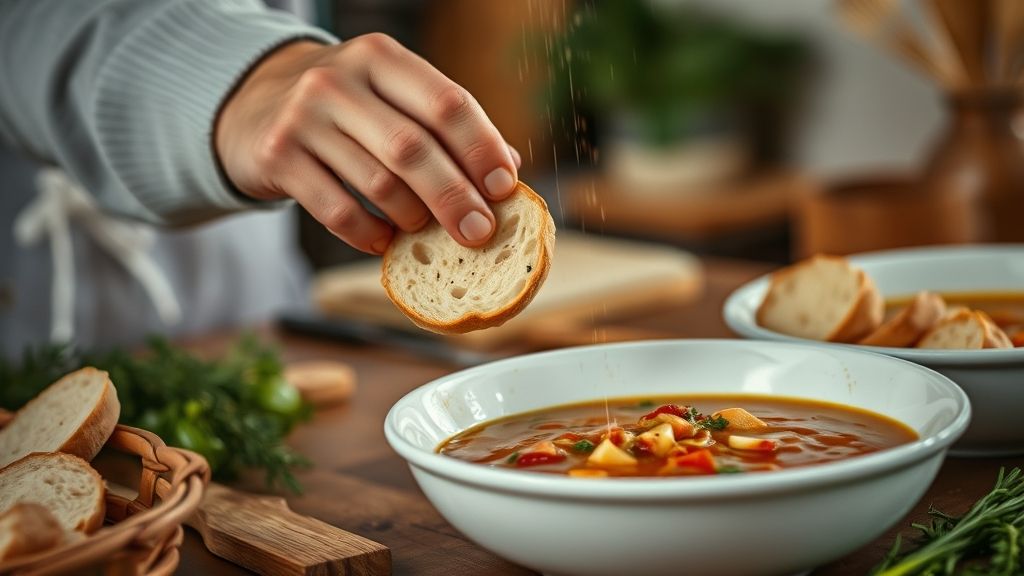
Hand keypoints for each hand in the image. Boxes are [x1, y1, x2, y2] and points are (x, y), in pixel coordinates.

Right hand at [215, 34, 521, 253]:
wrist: (253, 107)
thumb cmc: (346, 109)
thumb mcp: (391, 97)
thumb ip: (445, 126)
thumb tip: (507, 170)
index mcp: (380, 57)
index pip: (445, 103)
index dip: (481, 148)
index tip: (505, 186)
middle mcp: (337, 81)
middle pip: (413, 148)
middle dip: (455, 196)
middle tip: (480, 231)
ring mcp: (302, 119)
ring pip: (378, 184)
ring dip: (413, 218)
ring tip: (426, 230)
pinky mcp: (277, 158)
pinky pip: (337, 211)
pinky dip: (370, 234)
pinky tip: (385, 241)